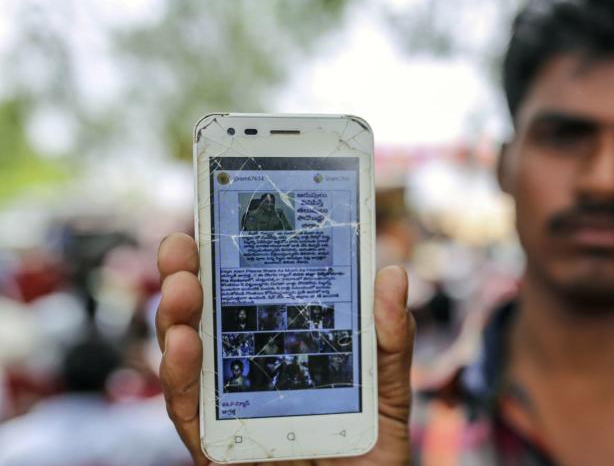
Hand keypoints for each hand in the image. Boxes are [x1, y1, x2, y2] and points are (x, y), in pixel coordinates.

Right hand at [156, 233, 414, 464]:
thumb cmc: (372, 449)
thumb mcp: (390, 388)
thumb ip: (390, 338)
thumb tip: (391, 274)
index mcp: (282, 348)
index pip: (248, 298)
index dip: (228, 259)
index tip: (220, 219)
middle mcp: (248, 372)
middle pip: (206, 320)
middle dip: (186, 278)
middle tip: (182, 246)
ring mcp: (230, 409)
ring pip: (186, 360)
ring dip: (175, 319)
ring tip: (181, 288)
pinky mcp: (220, 449)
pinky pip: (190, 415)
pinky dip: (179, 380)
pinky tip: (181, 347)